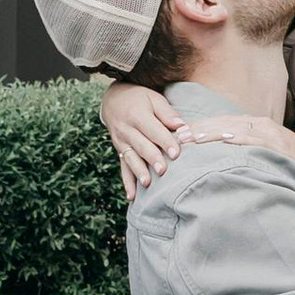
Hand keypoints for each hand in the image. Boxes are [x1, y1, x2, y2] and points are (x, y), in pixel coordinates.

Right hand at [100, 81, 186, 202]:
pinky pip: (122, 167)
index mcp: (137, 115)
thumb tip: (182, 126)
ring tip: (147, 183)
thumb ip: (167, 113)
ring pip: (130, 158)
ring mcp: (121, 142)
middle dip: (152, 159)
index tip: (176, 153)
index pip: (153, 130)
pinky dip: (127, 182)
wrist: (112, 100)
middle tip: (163, 170)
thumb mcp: (153, 98)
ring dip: (138, 171)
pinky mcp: (119, 151)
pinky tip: (132, 196)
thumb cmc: (139, 99)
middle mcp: (126, 130)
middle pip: (141, 146)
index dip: (165, 142)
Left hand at [176, 111, 294, 173]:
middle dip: (200, 129)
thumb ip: (249, 149)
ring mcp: (271, 134)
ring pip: (234, 129)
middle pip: (224, 123)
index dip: (202, 127)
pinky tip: (222, 140)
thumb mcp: (269, 153)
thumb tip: (224, 156)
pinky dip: (237, 139)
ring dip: (211, 133)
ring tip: (191, 138)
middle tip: (178, 135)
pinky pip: (254, 140)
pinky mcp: (278, 146)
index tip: (183, 133)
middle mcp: (262, 125)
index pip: (224, 123)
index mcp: (259, 126)